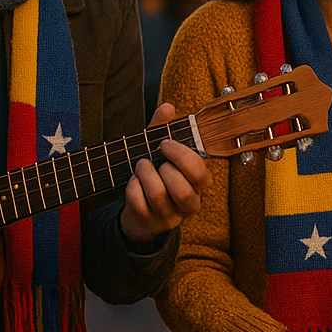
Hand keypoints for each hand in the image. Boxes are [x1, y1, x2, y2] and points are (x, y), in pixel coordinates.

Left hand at [122, 102, 210, 247]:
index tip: (164, 144)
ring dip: (145, 176)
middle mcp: (189, 203)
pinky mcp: (151, 224)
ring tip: (139, 167)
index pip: (199, 173)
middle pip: (182, 189)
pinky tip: (132, 183)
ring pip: (159, 196)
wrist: (141, 210)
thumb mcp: (160, 153)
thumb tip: (168, 107)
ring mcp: (171, 216)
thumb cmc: (156, 175)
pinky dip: (132, 190)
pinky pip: (139, 205)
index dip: (181, 156)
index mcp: (199, 184)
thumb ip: (164, 129)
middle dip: (161, 169)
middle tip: (149, 159)